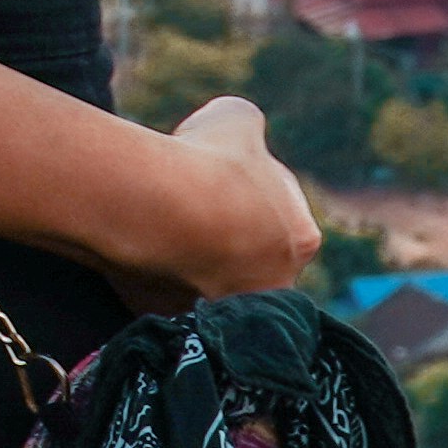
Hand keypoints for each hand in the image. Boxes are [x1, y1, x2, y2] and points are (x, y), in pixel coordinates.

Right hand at [118, 90, 319, 307]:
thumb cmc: (210, 163)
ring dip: (195, 261)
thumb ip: (246, 127)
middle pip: (251, 255)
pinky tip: (145, 248)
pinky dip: (162, 280)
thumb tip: (241, 132)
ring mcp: (234, 316)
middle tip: (190, 204)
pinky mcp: (189, 328)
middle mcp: (278, 286)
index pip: (278, 212)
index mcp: (301, 238)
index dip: (243, 190)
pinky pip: (175, 303)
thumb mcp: (236, 118)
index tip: (214, 176)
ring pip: (214, 283)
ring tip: (163, 225)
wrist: (164, 212)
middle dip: (226, 234)